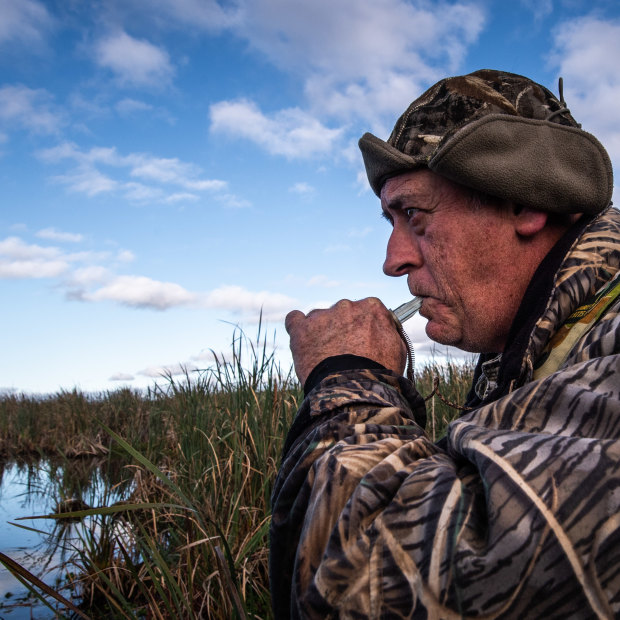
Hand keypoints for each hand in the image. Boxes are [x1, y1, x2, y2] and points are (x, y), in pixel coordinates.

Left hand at [285, 297, 406, 384]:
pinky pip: (294, 319)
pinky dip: (298, 328)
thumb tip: (386, 324)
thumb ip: (390, 331)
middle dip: (343, 329)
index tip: (363, 341)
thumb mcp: (398, 350)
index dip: (364, 327)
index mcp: (371, 307)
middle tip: (344, 353)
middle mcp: (346, 305)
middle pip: (343, 314)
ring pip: (320, 319)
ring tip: (325, 358)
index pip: (366, 310)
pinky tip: (302, 340)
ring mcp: (322, 315)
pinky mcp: (301, 328)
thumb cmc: (379, 374)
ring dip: (322, 332)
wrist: (353, 390)